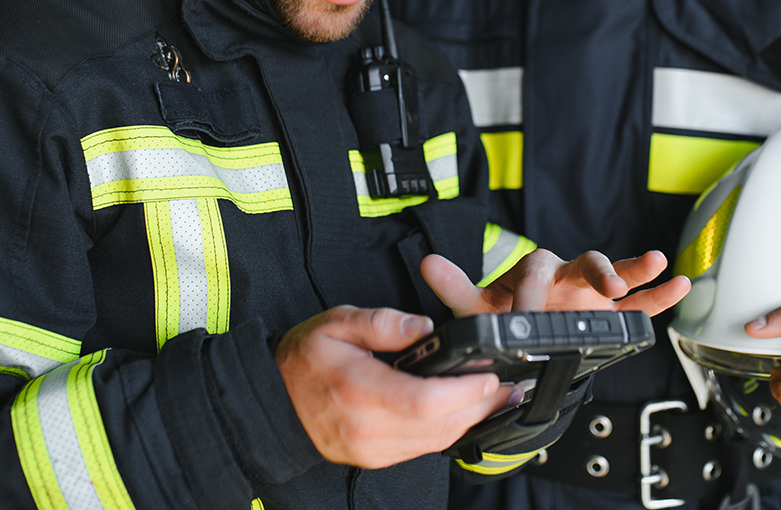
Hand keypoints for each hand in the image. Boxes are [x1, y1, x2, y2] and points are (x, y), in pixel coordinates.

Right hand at [275, 305, 515, 467]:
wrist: (272, 400)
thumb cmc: (303, 359)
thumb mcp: (335, 323)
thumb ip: (381, 322)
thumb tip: (423, 327)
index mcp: (358, 391)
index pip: (425, 400)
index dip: (466, 391)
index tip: (490, 374)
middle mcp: (368, 429)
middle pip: (440, 425)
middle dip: (480, 406)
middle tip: (508, 384)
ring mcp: (372, 450)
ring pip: (436, 441)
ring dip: (471, 420)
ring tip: (498, 396)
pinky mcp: (376, 458)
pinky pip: (423, 448)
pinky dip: (449, 429)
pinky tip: (465, 411)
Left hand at [422, 248, 690, 316]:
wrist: (521, 326)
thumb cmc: (504, 310)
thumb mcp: (477, 305)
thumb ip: (455, 286)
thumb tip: (427, 263)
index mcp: (534, 270)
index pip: (536, 273)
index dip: (533, 293)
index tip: (527, 317)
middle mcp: (566, 274)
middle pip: (584, 261)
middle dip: (597, 272)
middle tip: (606, 285)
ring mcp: (591, 292)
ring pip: (617, 273)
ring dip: (636, 267)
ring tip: (658, 261)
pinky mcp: (609, 310)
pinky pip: (639, 303)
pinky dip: (660, 295)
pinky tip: (680, 285)